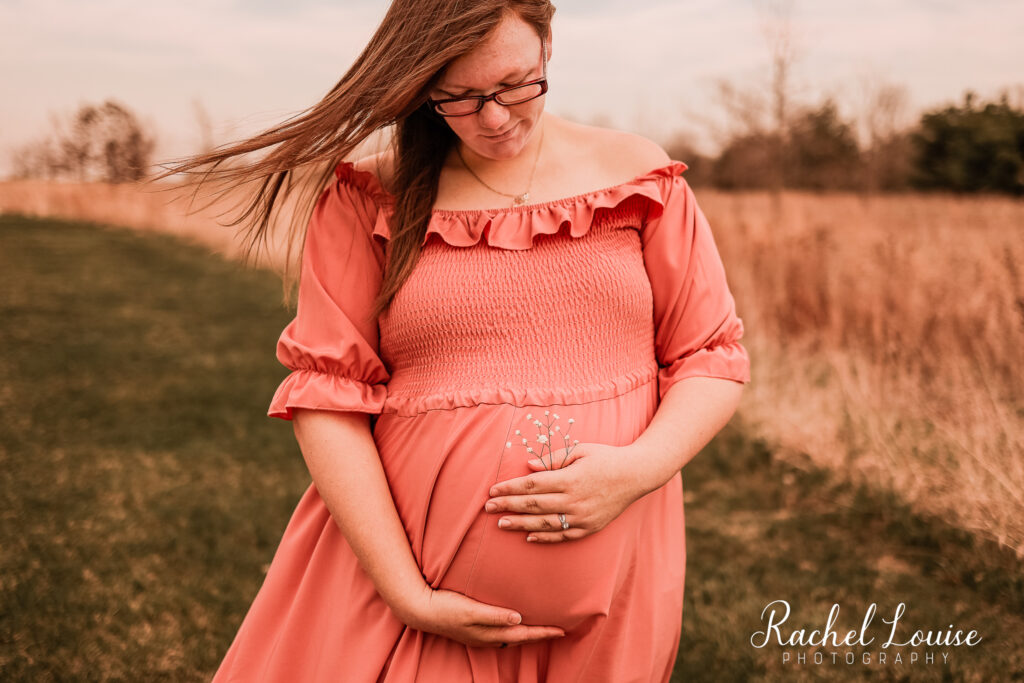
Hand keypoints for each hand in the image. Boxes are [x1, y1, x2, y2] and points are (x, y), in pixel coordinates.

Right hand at [402, 584, 565, 647]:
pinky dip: (513, 631)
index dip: (543, 632)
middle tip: (558, 631)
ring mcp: (480, 635)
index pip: (524, 633)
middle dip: (540, 635)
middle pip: (521, 638)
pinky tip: (513, 624)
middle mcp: (488, 637)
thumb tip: (519, 619)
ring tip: (541, 629)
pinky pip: (501, 634)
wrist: (422, 610)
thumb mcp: (470, 610)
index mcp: (490, 633)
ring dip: (527, 634)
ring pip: (511, 637)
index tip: (562, 630)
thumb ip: (494, 615)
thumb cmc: (446, 607)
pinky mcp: (473, 630)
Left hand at [484, 443, 643, 543]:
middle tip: (487, 508)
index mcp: (570, 478)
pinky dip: (544, 537)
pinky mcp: (590, 528)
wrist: (637, 475)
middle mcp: (574, 500)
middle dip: (508, 506)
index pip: (532, 485)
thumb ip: (553, 459)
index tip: (492, 490)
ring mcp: (582, 517)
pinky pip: (563, 535)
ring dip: (520, 524)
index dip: (510, 488)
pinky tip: (528, 537)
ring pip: (545, 523)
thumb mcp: (580, 450)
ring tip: (501, 523)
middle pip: (534, 505)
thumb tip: (528, 466)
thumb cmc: (606, 458)